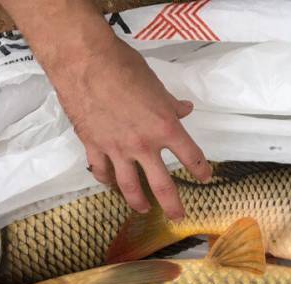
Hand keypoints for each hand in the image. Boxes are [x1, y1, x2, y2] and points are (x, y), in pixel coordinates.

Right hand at [66, 38, 210, 219]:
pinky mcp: (93, 146)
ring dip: (138, 201)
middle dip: (173, 205)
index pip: (190, 155)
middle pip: (163, 185)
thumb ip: (170, 103)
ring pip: (129, 187)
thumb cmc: (124, 66)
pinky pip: (101, 170)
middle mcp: (143, 145)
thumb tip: (185, 109)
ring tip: (144, 208)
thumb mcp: (156, 84)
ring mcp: (117, 149)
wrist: (85, 61)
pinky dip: (105, 179)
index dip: (200, 169)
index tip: (205, 177)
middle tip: (178, 216)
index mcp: (164, 128)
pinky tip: (109, 184)